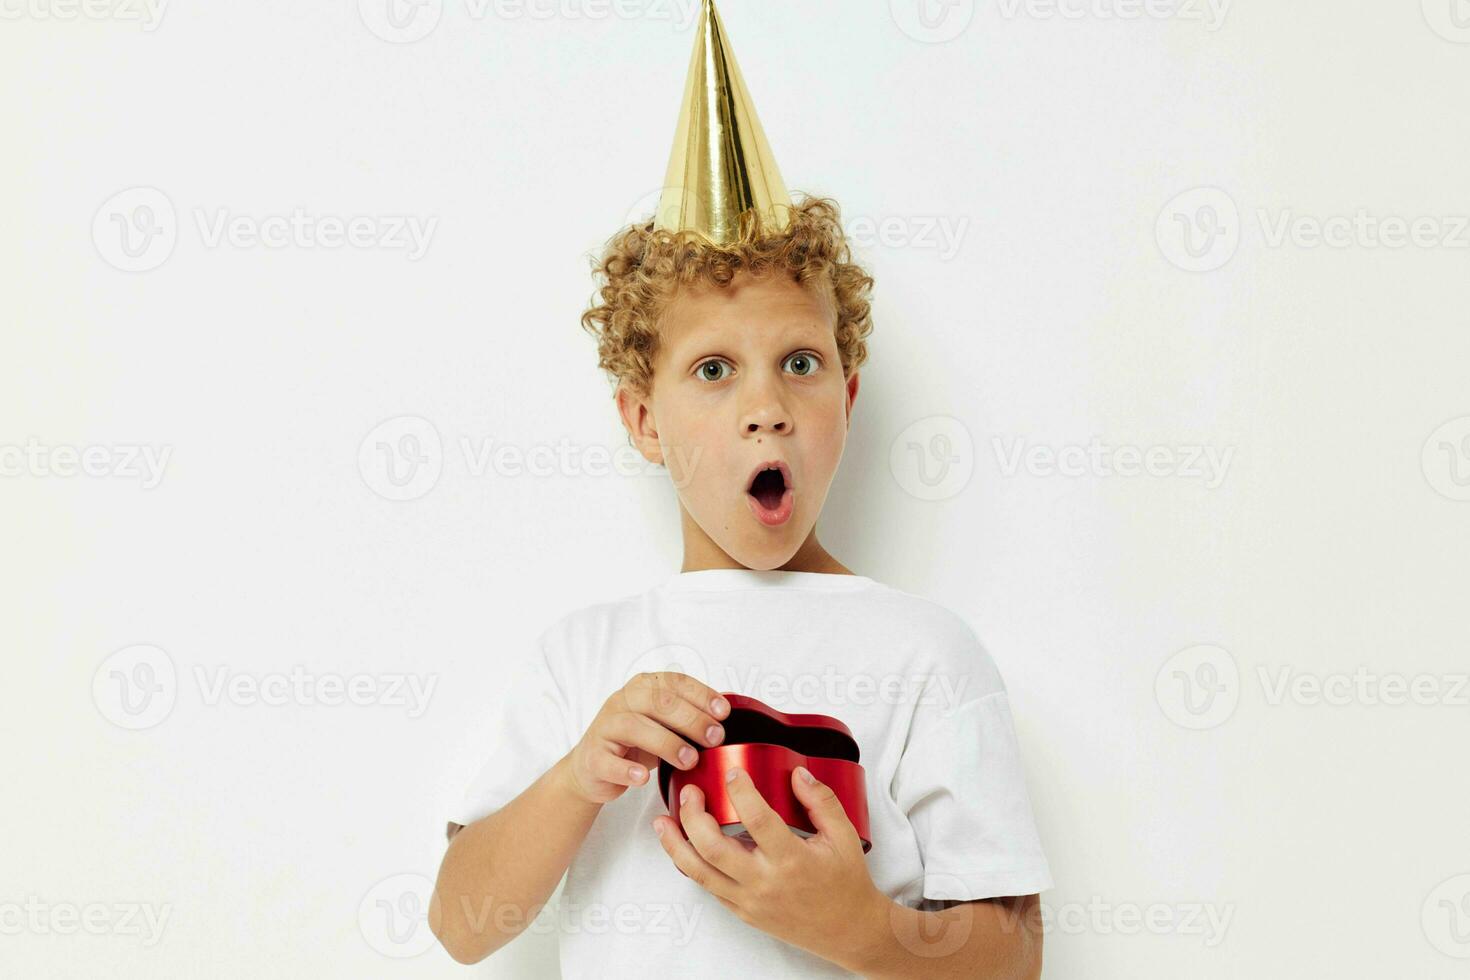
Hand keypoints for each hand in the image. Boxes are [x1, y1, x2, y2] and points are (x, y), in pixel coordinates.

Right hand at [561, 672, 730, 805]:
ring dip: (666, 743)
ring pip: (634, 727)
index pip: (674, 682)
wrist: (593, 769)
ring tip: (689, 759)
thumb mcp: (662, 725)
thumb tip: (723, 721)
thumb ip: (686, 718)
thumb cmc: (635, 744)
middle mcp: (621, 702)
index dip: (701, 695)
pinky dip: (627, 769)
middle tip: (714, 738)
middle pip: (658, 702)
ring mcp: (604, 728)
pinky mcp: (593, 757)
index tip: (723, 712)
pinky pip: (608, 761)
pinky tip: (643, 777)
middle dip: (692, 719)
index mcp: (642, 688)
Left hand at [651, 764, 884, 967]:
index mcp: (792, 860)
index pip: (758, 820)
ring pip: (699, 872)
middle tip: (691, 793)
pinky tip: (683, 846)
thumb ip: (822, 802)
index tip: (732, 773)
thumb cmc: (845, 884)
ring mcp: (749, 900)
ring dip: (676, 845)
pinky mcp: (742, 911)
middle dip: (693, 816)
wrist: (847, 930)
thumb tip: (798, 774)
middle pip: (713, 848)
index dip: (740, 792)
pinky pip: (708, 887)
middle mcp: (765, 883)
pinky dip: (690, 865)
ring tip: (664, 821)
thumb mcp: (844, 837)